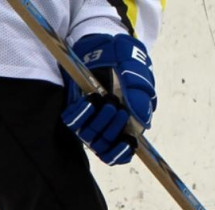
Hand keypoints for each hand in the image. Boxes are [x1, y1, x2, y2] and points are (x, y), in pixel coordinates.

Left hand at [61, 34, 157, 164]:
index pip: (119, 155)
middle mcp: (106, 129)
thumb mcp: (139, 82)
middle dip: (113, 130)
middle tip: (120, 110)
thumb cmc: (128, 69)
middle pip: (104, 146)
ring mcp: (89, 120)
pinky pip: (72, 122)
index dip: (120, 153)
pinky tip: (90, 101)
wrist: (108, 49)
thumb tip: (142, 123)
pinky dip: (81, 114)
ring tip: (109, 103)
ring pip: (89, 136)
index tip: (127, 142)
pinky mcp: (75, 109)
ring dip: (99, 122)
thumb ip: (141, 101)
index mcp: (125, 129)